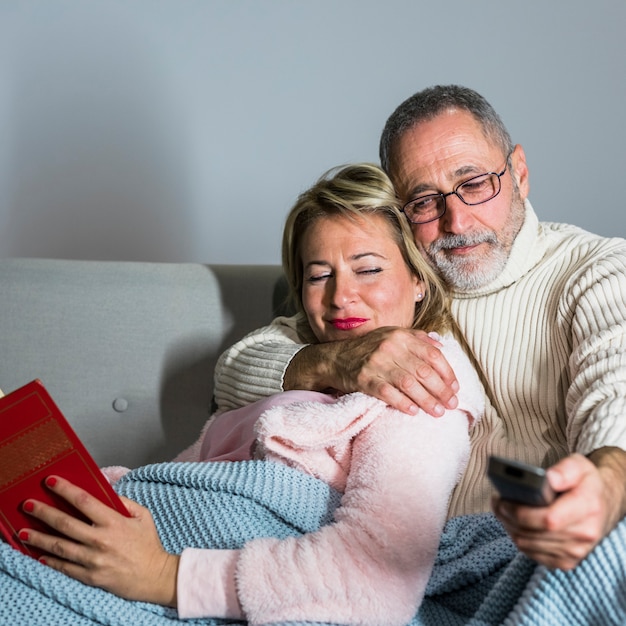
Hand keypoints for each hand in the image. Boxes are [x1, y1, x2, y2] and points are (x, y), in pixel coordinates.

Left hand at [19, 475, 178, 605]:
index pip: (85, 501)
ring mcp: (93, 559)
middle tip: (28, 505)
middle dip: (44, 512)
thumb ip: (125, 502)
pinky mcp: (90, 576)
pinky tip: (40, 554)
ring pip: (60, 546)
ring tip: (23, 532)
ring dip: (39, 538)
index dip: (66, 490)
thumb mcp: (143, 516)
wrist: (153, 576)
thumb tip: (106, 492)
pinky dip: (51, 561)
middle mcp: (100, 540)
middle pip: (66, 523)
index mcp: (114, 522)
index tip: (51, 481)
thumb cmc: (149, 544)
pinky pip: (65, 567)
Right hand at [286, 327, 458, 415]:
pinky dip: (402, 403)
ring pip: (409, 383)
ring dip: (427, 400)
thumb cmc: (368, 349)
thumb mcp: (391, 336)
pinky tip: (413, 411)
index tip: (455, 388)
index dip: (447, 373)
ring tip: (438, 412)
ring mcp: (376, 363)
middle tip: (452, 405)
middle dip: (441, 390)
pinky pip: (387, 393)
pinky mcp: (364, 379)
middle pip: (424, 371)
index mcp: (400, 336)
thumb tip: (441, 347)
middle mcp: (390, 347)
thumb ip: (417, 339)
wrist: (335, 358)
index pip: (432, 355)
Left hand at [493, 450, 625, 569]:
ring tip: (501, 508)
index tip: (503, 499)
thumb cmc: (585, 482)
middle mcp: (584, 534)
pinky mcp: (565, 562)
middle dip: (508, 516)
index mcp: (588, 507)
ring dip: (509, 526)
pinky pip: (531, 553)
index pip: (549, 519)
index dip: (520, 511)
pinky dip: (517, 537)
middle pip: (532, 533)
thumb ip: (565, 469)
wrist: (601, 504)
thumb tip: (548, 479)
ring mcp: (575, 552)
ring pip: (527, 544)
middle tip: (497, 501)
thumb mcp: (579, 465)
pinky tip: (513, 522)